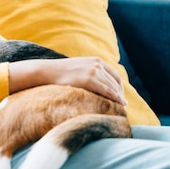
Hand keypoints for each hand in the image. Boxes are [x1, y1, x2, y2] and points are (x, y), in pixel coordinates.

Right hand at [8, 57, 126, 104]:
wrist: (47, 71)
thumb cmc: (60, 73)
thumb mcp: (79, 68)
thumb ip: (89, 72)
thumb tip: (96, 84)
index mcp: (96, 60)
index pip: (114, 75)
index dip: (119, 87)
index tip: (121, 97)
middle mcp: (97, 64)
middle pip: (115, 82)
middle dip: (120, 94)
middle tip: (123, 105)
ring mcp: (94, 71)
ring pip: (112, 87)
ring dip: (118, 98)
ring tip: (121, 107)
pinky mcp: (89, 79)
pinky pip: (107, 91)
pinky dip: (114, 98)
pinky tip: (117, 104)